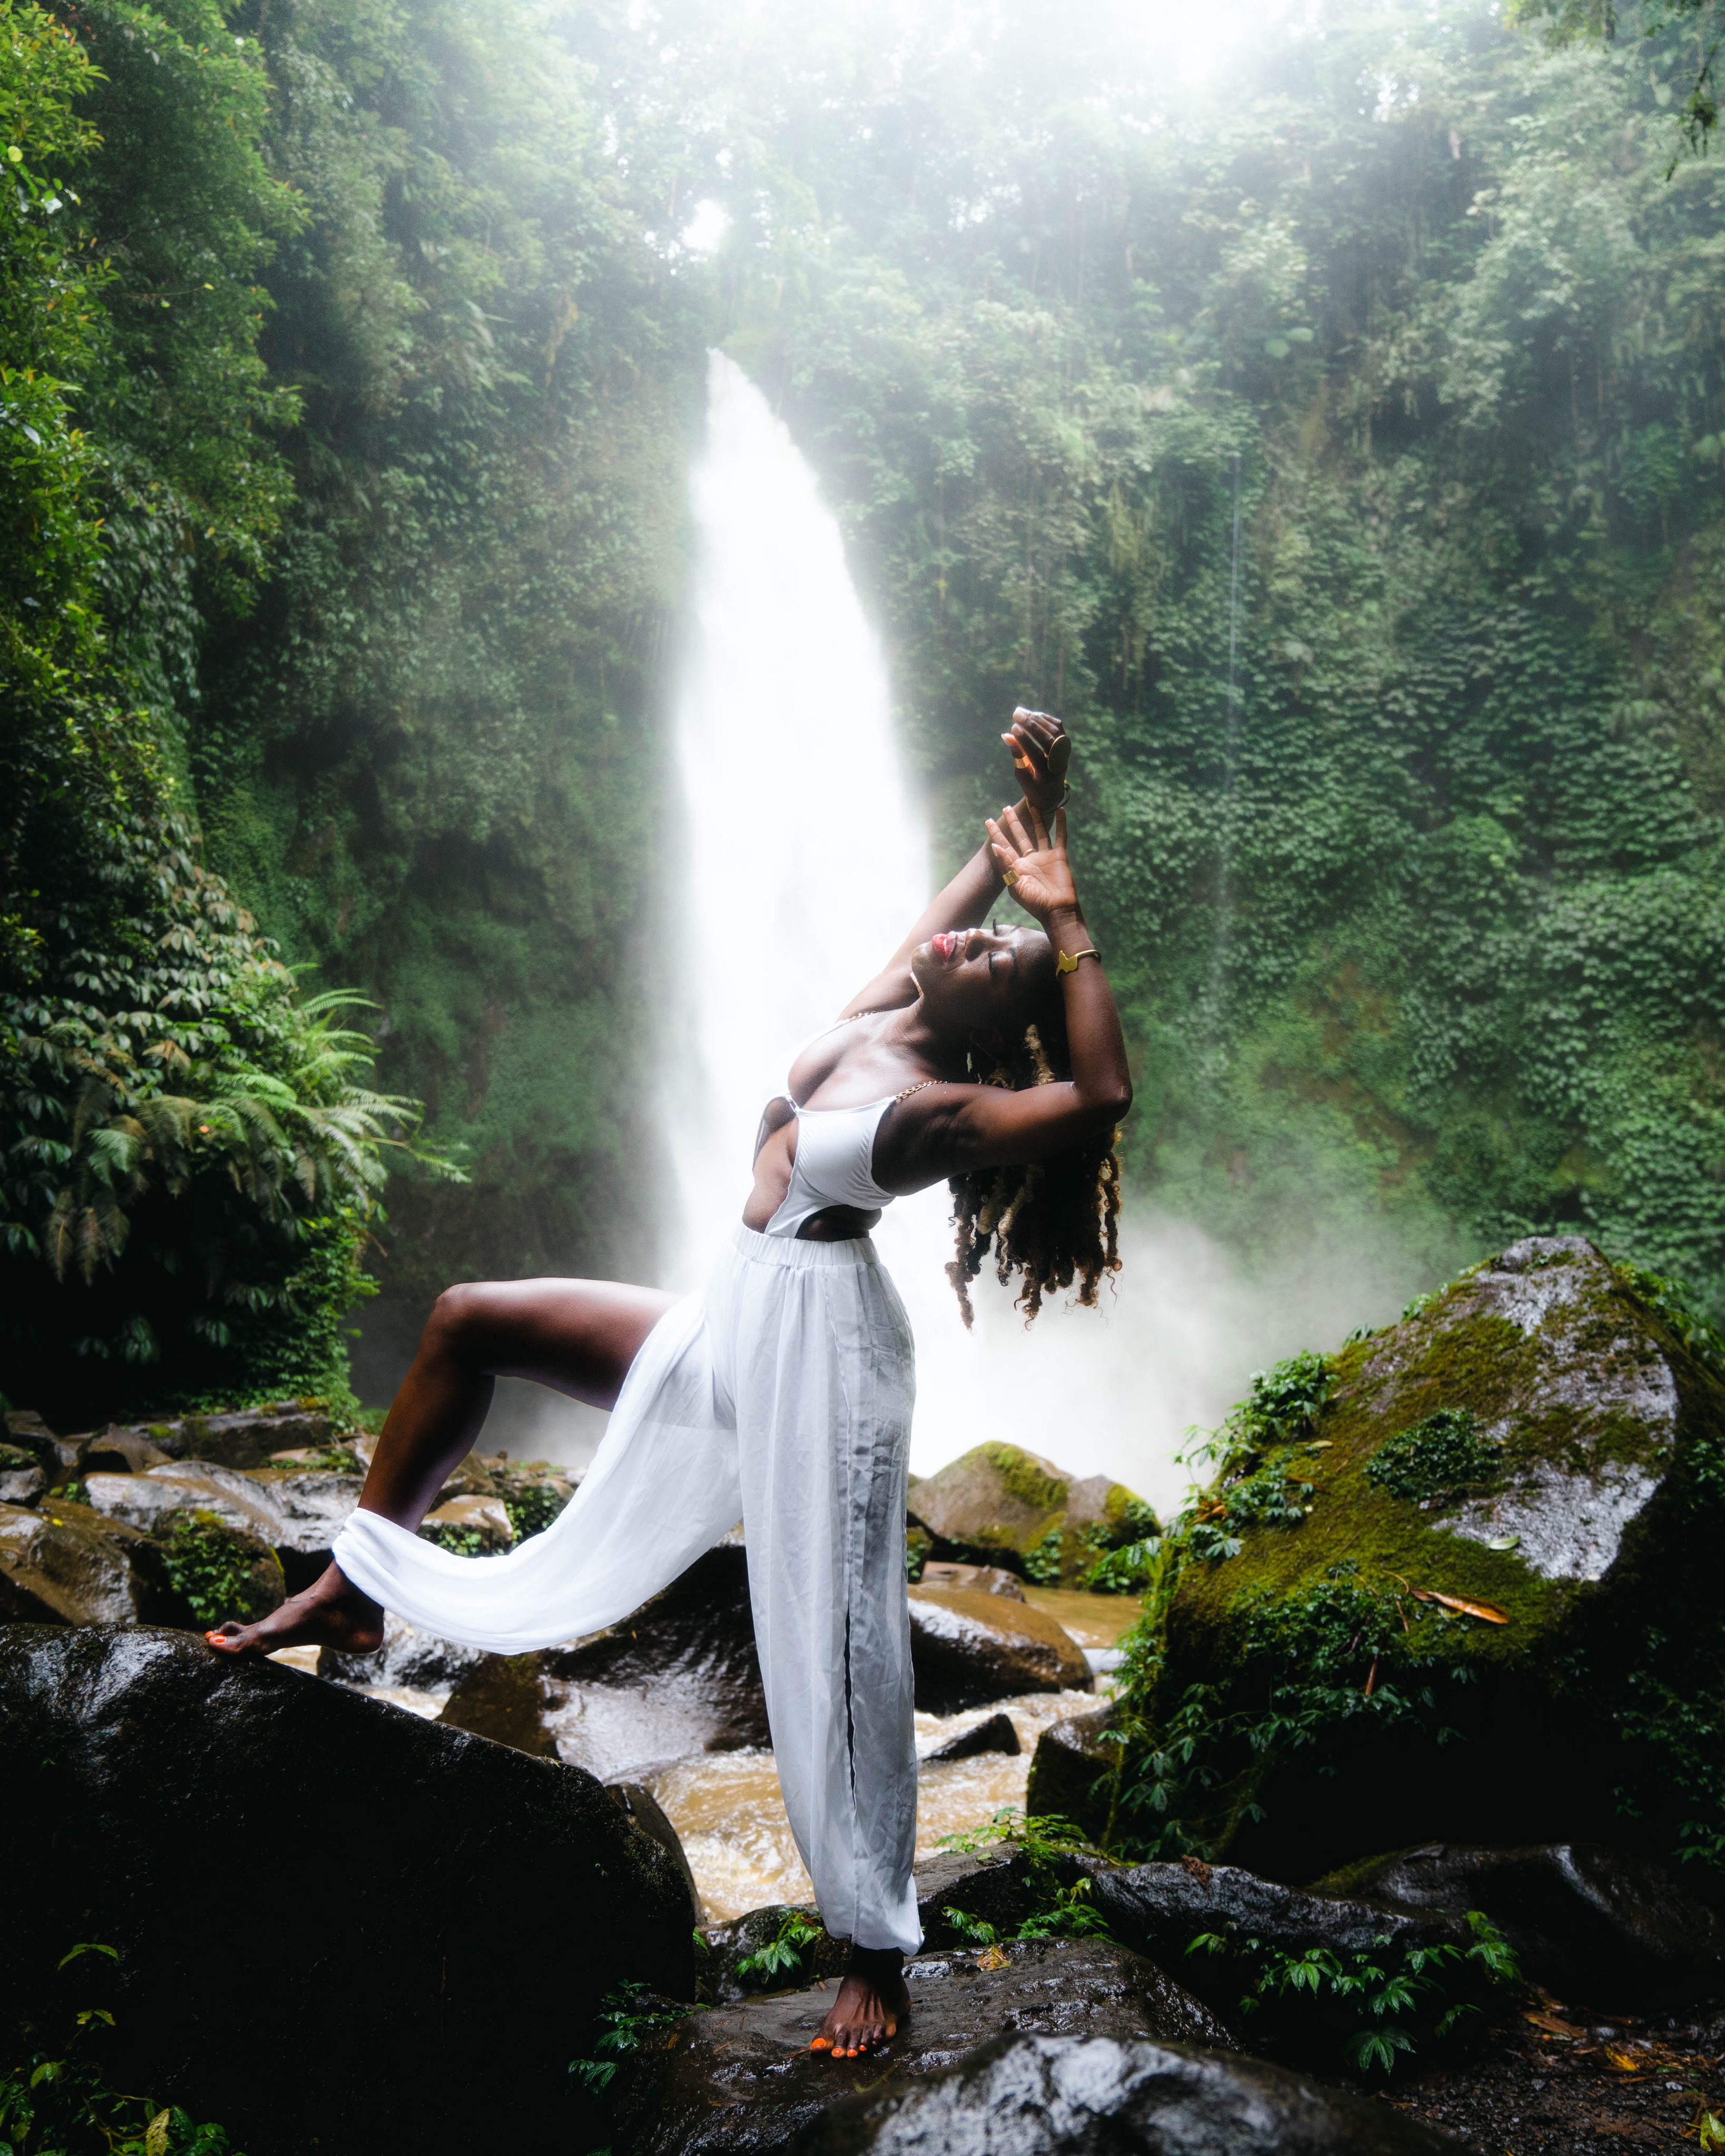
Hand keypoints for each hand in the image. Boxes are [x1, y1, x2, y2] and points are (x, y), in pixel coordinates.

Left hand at [985, 801, 1078, 921]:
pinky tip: (1059, 811)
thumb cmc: (1035, 903)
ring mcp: (1045, 857)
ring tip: (1031, 805)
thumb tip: (995, 846)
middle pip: (1020, 836)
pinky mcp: (1059, 856)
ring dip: (1036, 819)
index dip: (996, 834)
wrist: (1057, 910)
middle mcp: (1030, 859)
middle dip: (1012, 822)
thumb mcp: (1016, 886)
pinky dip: (1060, 824)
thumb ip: (1006, 865)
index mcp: (1017, 867)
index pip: (1004, 846)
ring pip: (1039, 833)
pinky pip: (1060, 836)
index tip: (987, 821)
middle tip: (1005, 808)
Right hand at [1000, 708, 1070, 815]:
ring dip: (1037, 719)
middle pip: (1047, 740)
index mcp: (1045, 776)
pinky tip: (1032, 715)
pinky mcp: (1065, 745)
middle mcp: (1058, 764)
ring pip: (1054, 731)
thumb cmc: (1032, 784)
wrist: (1051, 792)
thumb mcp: (1022, 774)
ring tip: (1020, 712)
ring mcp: (1064, 754)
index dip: (1025, 740)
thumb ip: (1017, 754)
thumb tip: (1006, 735)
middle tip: (1016, 714)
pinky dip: (1045, 719)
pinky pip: (1057, 728)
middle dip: (1031, 725)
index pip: (1036, 754)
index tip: (1013, 727)